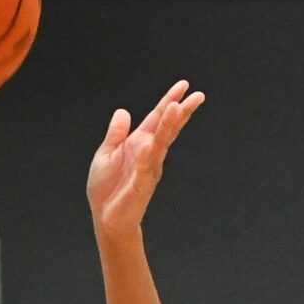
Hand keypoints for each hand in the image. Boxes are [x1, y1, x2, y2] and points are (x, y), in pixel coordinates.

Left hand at [87, 81, 203, 235]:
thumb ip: (116, 133)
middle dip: (181, 111)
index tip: (184, 85)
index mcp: (139, 143)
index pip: (157, 118)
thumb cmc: (107, 188)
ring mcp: (148, 168)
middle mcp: (148, 152)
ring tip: (176, 108)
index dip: (169, 100)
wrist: (106, 218)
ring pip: (160, 143)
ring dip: (168, 126)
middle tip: (197, 96)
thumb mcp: (106, 153)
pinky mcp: (141, 184)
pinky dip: (146, 155)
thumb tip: (123, 111)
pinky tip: (149, 144)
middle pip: (167, 128)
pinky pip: (144, 167)